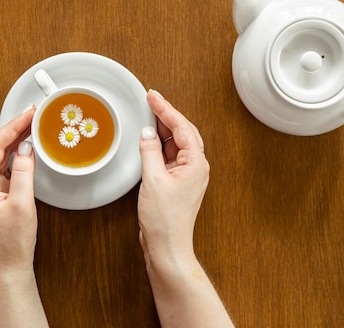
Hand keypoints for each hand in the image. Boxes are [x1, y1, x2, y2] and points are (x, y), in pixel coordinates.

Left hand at [0, 106, 37, 275]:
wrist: (9, 264)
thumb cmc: (12, 241)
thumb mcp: (22, 203)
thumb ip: (24, 171)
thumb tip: (26, 148)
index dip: (12, 126)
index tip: (28, 114)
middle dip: (14, 128)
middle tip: (33, 114)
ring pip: (1, 155)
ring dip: (16, 139)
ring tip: (32, 125)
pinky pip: (5, 166)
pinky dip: (17, 154)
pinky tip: (27, 147)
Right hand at [137, 90, 208, 265]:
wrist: (167, 246)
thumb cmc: (165, 219)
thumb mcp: (153, 180)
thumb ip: (149, 152)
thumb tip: (147, 133)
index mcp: (196, 163)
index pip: (181, 127)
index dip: (166, 109)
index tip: (152, 96)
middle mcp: (195, 167)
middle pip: (182, 132)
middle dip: (166, 115)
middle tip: (150, 100)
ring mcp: (187, 175)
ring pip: (176, 144)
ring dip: (162, 130)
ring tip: (148, 115)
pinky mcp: (177, 182)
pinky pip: (169, 156)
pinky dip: (158, 146)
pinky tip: (149, 141)